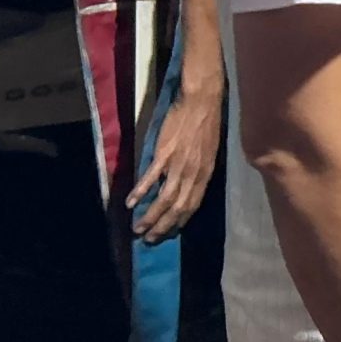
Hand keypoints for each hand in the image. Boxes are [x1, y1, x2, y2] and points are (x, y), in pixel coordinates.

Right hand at [126, 90, 221, 240]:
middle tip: (149, 239)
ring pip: (164, 198)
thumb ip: (199, 171)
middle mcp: (193, 173)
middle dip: (163, 226)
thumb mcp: (210, 153)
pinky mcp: (165, 153)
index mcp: (206, 174)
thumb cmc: (207, 125)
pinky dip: (141, 192)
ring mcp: (178, 164)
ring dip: (150, 216)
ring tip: (138, 228)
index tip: (170, 233)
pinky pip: (152, 177)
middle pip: (178, 208)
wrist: (202, 102)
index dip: (180, 221)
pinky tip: (131, 203)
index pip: (193, 205)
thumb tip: (188, 187)